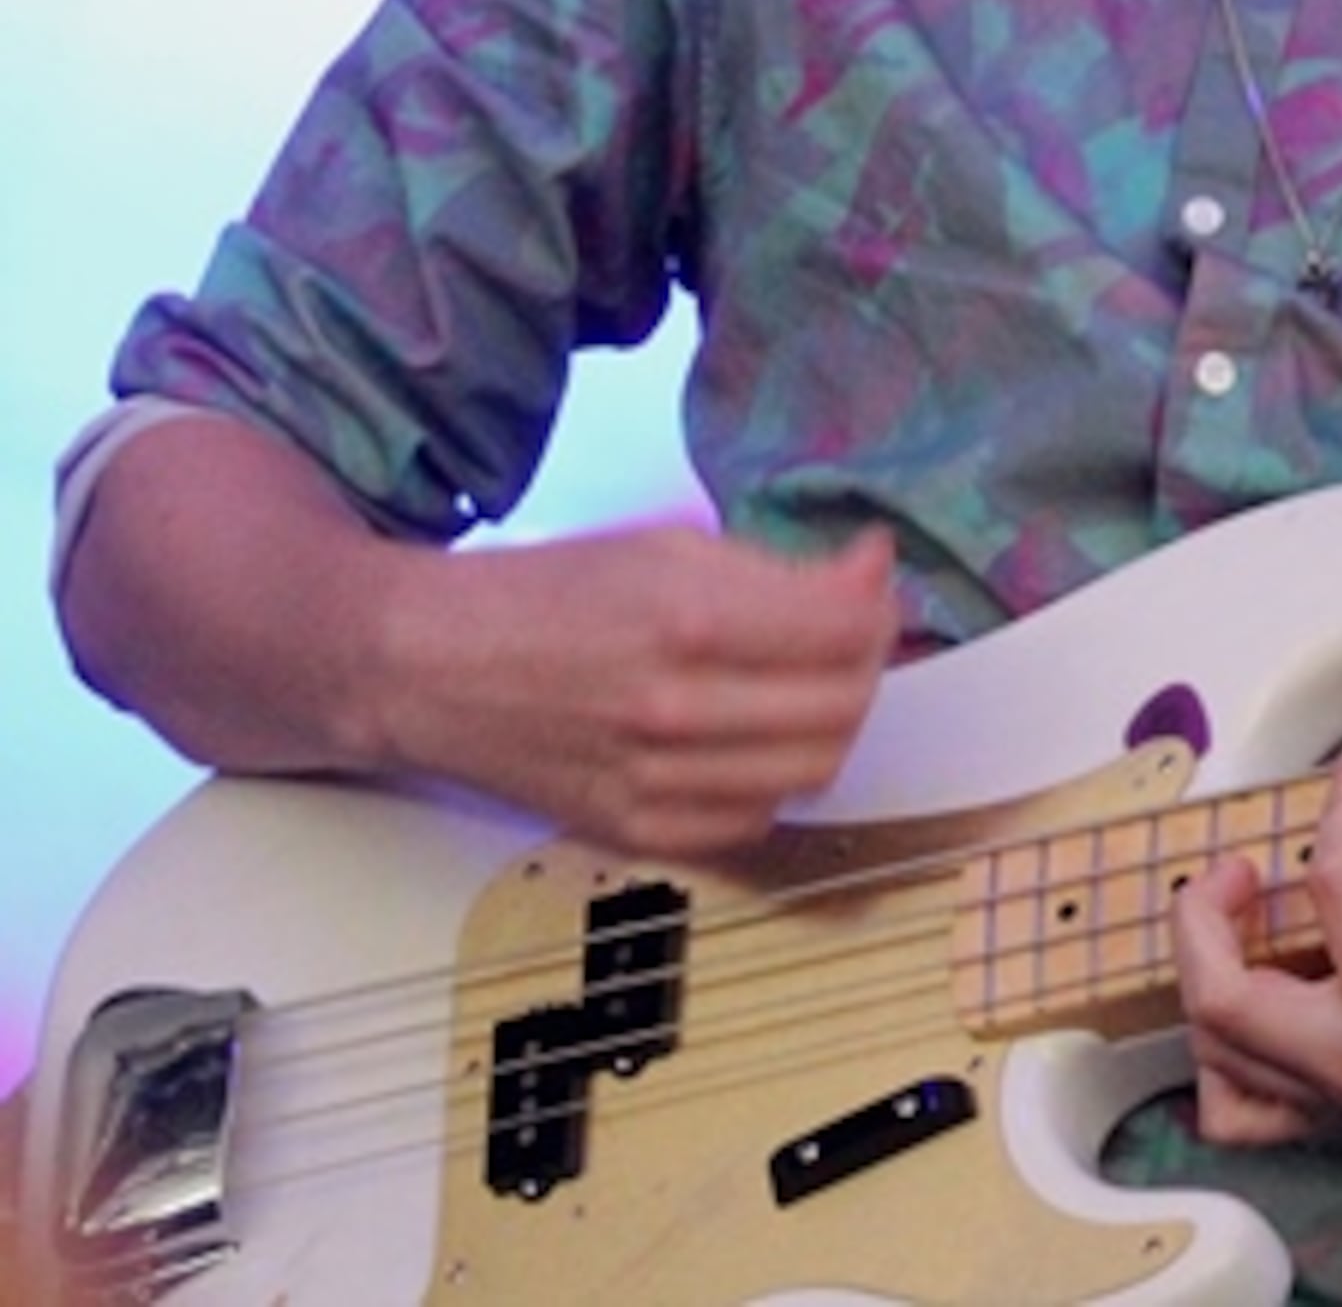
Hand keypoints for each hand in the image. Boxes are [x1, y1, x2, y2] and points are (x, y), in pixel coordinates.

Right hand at [378, 523, 897, 861]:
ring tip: (811, 683)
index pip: (844, 631)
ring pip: (811, 772)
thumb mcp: (662, 547)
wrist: (424, 668)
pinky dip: (775, 781)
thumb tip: (869, 572)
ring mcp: (654, 783)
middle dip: (868, 661)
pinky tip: (756, 741)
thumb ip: (773, 569)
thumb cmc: (545, 592)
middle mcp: (675, 710)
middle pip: (843, 708)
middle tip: (852, 630)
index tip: (869, 574)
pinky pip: (752, 822)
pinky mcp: (633, 833)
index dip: (877, 599)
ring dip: (834, 724)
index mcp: (686, 620)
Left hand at [1169, 750, 1341, 1223]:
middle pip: (1226, 995)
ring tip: (1231, 917)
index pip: (1341, 894)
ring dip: (1203, 972)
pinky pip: (1237, 1112)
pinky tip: (1242, 1011)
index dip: (1341, 816)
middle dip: (1206, 913)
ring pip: (1217, 1049)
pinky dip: (1217, 1057)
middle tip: (1242, 864)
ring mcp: (1336, 1103)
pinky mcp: (1333, 1125)